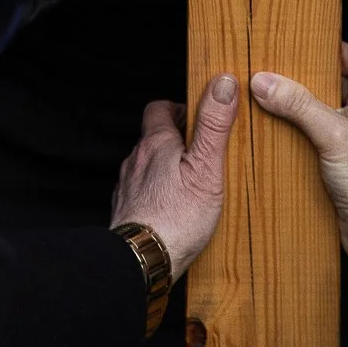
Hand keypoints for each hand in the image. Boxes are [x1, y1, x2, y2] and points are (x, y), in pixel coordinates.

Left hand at [112, 76, 238, 279]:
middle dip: (175, 141)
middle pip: (153, 137)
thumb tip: (223, 83)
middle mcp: (136, 160)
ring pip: (146, 166)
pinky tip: (172, 210)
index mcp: (155, 143)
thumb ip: (213, 125)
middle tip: (201, 153)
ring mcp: (126, 187)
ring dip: (165, 168)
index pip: (159, 108)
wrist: (140, 263)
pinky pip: (141, 193)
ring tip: (190, 184)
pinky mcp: (124, 211)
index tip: (198, 119)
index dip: (178, 109)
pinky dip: (155, 194)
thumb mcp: (205, 168)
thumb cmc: (175, 219)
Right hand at [251, 44, 347, 279]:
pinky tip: (278, 146)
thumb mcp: (334, 134)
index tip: (310, 43)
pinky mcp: (341, 175)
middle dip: (312, 80)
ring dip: (302, 114)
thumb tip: (265, 80)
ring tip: (272, 105)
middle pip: (340, 89)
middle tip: (281, 73)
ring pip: (327, 120)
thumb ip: (300, 105)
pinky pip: (318, 150)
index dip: (339, 48)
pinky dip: (300, 144)